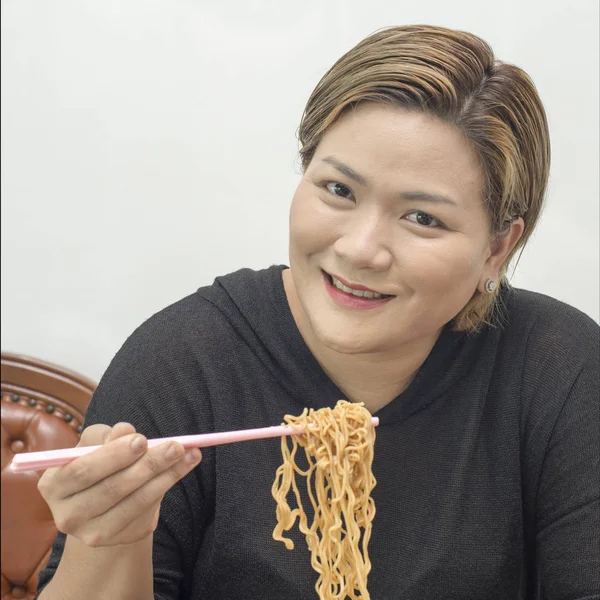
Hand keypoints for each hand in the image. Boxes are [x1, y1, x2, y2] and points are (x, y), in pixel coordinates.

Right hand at [37, 422, 201, 546]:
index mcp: (54, 485)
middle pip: (112, 489)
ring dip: (167, 475)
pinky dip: (168, 486)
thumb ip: (107, 434)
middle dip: (148, 465)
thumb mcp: (96, 443)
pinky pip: (148, 511)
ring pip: (136, 501)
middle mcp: (68, 515)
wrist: (105, 499)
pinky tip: (184, 467)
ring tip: (189, 453)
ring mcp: (94, 533)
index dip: (113, 456)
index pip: (81, 471)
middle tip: (175, 446)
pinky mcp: (121, 538)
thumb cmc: (99, 461)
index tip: (142, 440)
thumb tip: (125, 431)